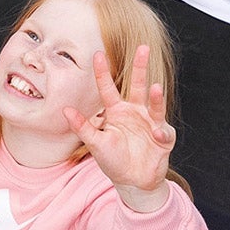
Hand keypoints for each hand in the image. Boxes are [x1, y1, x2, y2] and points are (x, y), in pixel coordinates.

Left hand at [66, 46, 173, 196]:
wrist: (132, 181)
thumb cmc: (113, 160)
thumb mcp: (95, 144)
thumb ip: (83, 128)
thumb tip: (65, 111)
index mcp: (117, 111)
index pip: (108, 88)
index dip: (103, 72)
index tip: (98, 54)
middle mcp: (135, 112)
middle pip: (137, 86)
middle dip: (140, 67)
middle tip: (143, 47)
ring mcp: (151, 123)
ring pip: (155, 105)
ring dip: (156, 97)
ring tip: (155, 88)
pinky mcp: (163, 137)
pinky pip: (163, 132)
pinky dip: (160, 133)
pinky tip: (156, 135)